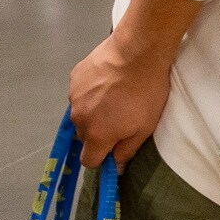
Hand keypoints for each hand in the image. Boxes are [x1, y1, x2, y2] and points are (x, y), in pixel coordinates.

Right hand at [69, 24, 177, 165]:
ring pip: (81, 113)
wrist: (137, 51)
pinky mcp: (74, 77)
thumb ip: (126, 151)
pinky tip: (106, 81)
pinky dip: (89, 93)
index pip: (88, 161)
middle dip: (98, 132)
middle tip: (118, 117)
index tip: (113, 148)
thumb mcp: (144, 128)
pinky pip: (79, 94)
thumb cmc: (146, 92)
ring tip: (113, 95)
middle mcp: (79, 118)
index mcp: (96, 135)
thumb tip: (115, 168)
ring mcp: (73, 96)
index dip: (101, 158)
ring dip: (93, 111)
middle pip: (84, 136)